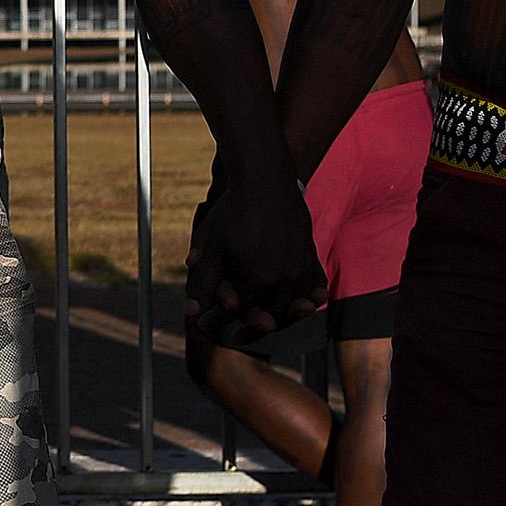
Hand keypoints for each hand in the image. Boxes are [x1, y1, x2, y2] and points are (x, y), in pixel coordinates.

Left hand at [184, 177, 324, 348]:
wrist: (265, 178)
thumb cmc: (234, 211)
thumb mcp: (212, 246)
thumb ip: (203, 282)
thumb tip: (190, 311)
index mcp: (257, 279)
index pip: (239, 314)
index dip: (220, 320)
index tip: (206, 324)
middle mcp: (284, 278)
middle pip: (270, 317)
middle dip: (253, 324)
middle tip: (240, 326)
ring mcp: (301, 267)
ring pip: (295, 305)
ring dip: (283, 315)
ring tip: (268, 318)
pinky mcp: (311, 253)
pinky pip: (315, 283)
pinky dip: (310, 295)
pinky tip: (306, 301)